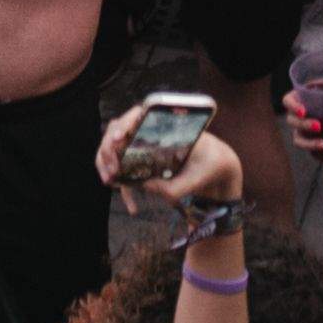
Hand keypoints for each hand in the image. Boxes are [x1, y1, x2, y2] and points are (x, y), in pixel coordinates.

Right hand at [96, 116, 244, 209]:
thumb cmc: (210, 164)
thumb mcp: (197, 179)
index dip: (124, 124)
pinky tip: (133, 208)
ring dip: (106, 165)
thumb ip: (175, 187)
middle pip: (117, 131)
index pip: (137, 115)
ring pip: (114, 149)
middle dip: (107, 150)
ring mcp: (145, 145)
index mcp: (166, 125)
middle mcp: (150, 131)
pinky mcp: (144, 160)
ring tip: (110, 183)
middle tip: (111, 173)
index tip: (119, 139)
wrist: (216, 167)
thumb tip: (144, 186)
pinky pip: (126, 170)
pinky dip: (125, 187)